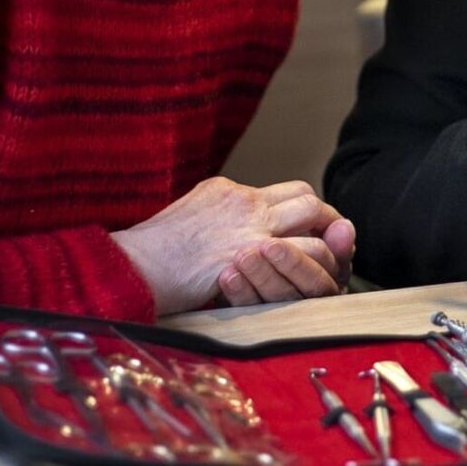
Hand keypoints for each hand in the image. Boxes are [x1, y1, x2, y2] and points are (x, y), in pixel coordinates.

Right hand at [111, 178, 353, 314]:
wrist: (135, 264)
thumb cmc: (152, 253)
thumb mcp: (187, 219)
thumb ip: (215, 218)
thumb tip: (229, 233)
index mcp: (227, 190)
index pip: (279, 190)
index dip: (299, 208)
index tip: (308, 226)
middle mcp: (245, 200)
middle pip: (304, 195)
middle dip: (323, 217)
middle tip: (332, 240)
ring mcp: (251, 222)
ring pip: (313, 215)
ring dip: (326, 238)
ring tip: (331, 259)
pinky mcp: (253, 249)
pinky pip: (304, 249)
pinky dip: (318, 263)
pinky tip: (319, 278)